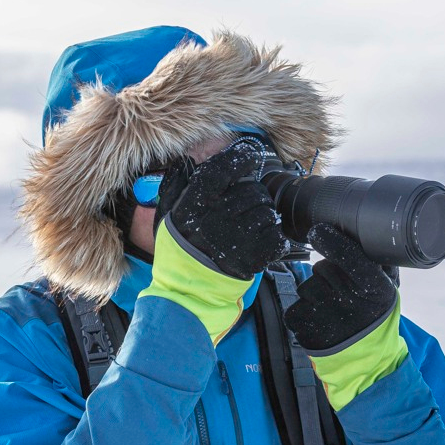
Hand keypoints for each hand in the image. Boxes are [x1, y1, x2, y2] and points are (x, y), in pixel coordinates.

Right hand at [154, 137, 286, 279]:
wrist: (189, 288)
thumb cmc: (180, 247)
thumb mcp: (168, 215)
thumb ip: (176, 185)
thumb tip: (185, 161)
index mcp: (194, 206)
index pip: (220, 171)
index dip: (240, 159)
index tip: (251, 156)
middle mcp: (215, 219)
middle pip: (252, 190)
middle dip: (255, 194)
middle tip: (246, 205)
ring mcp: (236, 239)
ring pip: (267, 211)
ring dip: (264, 216)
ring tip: (249, 226)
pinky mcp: (253, 257)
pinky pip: (276, 235)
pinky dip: (273, 236)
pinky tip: (259, 240)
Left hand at [285, 224, 396, 354]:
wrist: (365, 359)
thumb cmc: (373, 316)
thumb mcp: (386, 290)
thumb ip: (379, 263)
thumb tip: (365, 235)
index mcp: (374, 287)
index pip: (348, 255)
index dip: (330, 240)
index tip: (319, 231)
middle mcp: (350, 300)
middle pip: (321, 268)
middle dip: (326, 274)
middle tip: (339, 290)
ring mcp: (326, 316)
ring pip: (306, 286)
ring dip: (314, 294)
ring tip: (331, 309)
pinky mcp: (306, 329)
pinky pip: (295, 307)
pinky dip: (303, 311)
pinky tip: (319, 320)